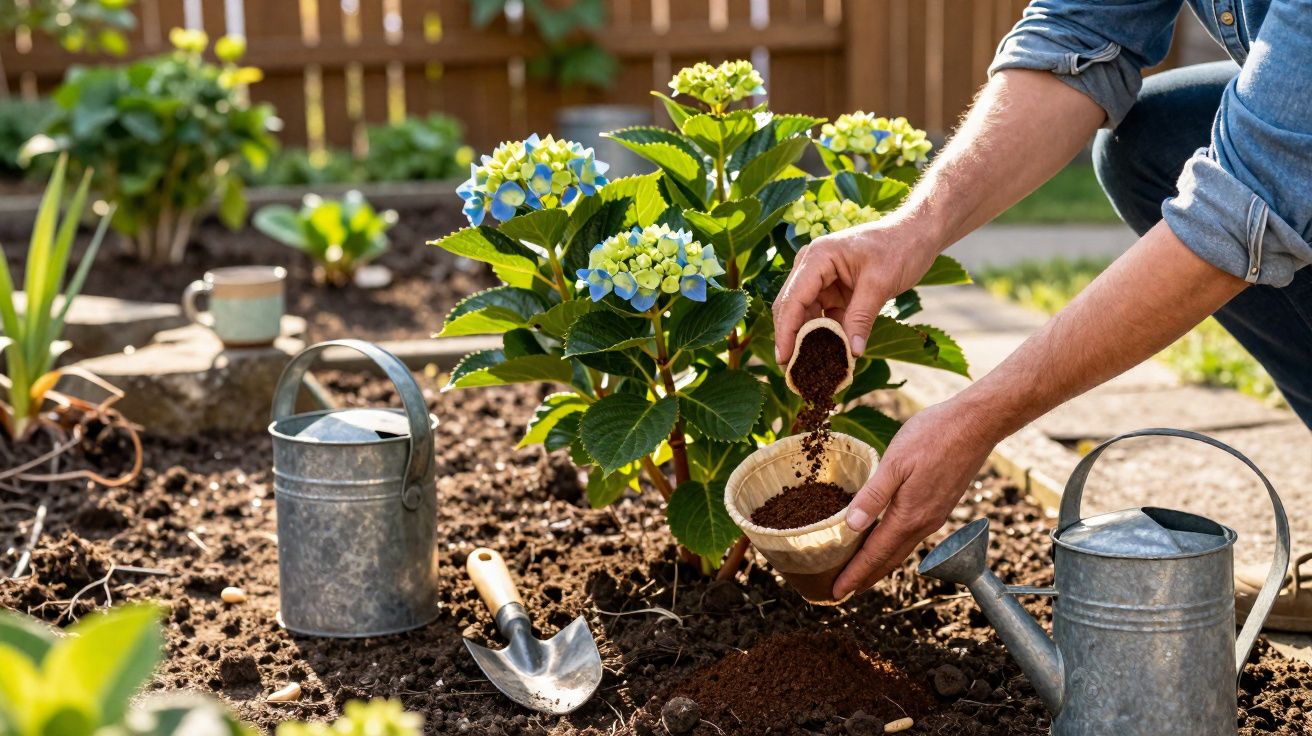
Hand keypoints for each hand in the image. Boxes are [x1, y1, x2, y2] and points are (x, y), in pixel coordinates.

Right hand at [772, 218, 938, 362]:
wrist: (916, 234)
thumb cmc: (900, 248)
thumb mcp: (880, 283)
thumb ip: (862, 317)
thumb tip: (850, 352)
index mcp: (817, 258)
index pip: (792, 299)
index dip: (785, 331)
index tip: (784, 360)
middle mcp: (812, 267)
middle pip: (792, 308)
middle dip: (793, 339)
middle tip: (795, 371)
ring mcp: (821, 279)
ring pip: (806, 316)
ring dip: (811, 340)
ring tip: (814, 368)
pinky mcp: (833, 290)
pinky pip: (823, 316)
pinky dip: (827, 335)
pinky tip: (832, 355)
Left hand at [832, 398, 998, 598]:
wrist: (976, 424)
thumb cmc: (933, 436)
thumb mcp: (895, 463)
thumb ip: (873, 495)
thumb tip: (849, 527)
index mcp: (909, 516)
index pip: (875, 555)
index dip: (854, 575)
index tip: (836, 593)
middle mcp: (924, 523)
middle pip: (889, 560)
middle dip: (865, 577)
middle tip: (843, 591)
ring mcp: (935, 516)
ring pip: (902, 549)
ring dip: (880, 564)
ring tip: (861, 572)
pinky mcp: (941, 505)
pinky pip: (912, 536)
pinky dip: (894, 547)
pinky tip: (885, 540)